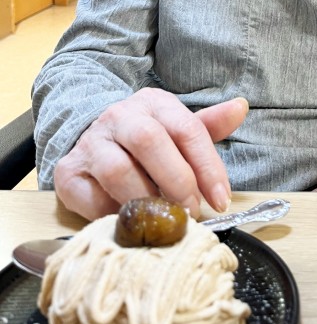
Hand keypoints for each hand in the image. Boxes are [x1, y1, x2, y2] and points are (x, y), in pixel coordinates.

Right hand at [54, 88, 248, 220]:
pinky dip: (114, 214)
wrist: (91, 138)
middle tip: (191, 212)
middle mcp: (120, 116)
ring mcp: (91, 143)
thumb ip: (209, 125)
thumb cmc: (146, 138)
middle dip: (177, 181)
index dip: (207, 167)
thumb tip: (240, 107)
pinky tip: (130, 220)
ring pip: (118, 171)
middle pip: (150, 142)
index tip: (221, 200)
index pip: (187, 128)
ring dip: (145, 200)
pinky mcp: (68, 172)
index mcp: (154, 103)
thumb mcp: (178, 127)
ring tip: (162, 219)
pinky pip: (91, 198)